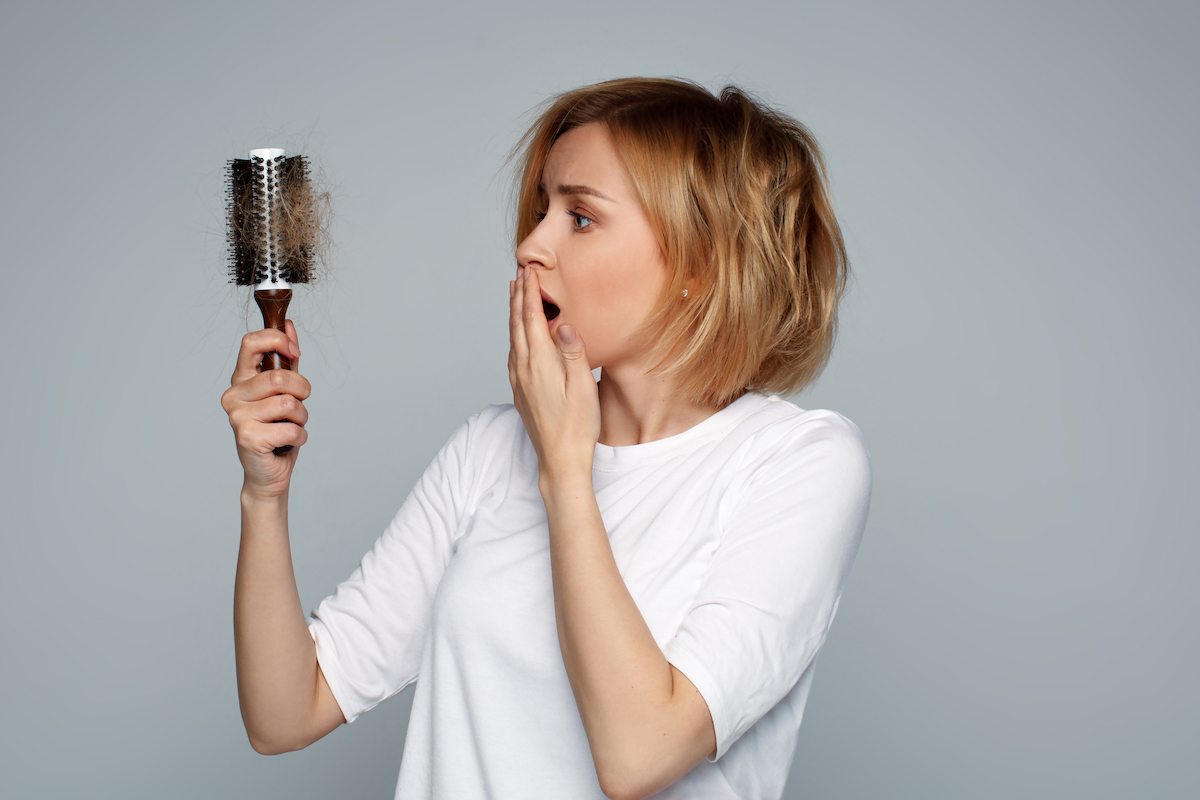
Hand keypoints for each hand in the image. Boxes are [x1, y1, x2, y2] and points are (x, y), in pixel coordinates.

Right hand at [221, 320, 310, 498]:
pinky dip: (300, 436)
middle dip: (302, 390)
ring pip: (289, 403)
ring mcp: (238, 417)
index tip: (294, 352)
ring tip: (293, 425)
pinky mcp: (248, 438)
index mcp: (240, 379)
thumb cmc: (276, 429)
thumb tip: (288, 324)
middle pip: (279, 377)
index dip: (277, 340)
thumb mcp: (284, 390)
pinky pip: (291, 428)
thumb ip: (285, 359)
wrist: (268, 473)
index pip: (250, 343)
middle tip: (301, 403)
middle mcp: (233, 396)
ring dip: (302, 417)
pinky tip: (289, 442)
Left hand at [508, 266, 599, 483]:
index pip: (532, 319)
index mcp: (540, 363)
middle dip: (518, 297)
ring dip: (514, 315)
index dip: (530, 293)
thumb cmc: (577, 427)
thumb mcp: (583, 387)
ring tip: (516, 297)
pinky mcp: (520, 392)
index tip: (529, 272)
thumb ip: (574, 353)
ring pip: (512, 339)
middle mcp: (524, 369)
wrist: (559, 460)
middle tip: (519, 275)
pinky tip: (518, 337)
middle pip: (517, 325)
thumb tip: (565, 324)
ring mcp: (519, 381)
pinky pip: (513, 354)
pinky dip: (515, 336)